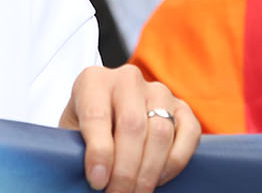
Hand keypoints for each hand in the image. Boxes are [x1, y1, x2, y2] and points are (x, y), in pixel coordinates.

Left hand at [59, 66, 198, 192]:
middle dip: (125, 170)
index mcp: (93, 81)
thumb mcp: (72, 133)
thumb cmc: (86, 127)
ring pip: (161, 133)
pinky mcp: (182, 107)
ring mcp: (159, 91)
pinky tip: (159, 179)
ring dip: (149, 171)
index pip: (97, 115)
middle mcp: (127, 79)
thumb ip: (80, 148)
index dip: (99, 153)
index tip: (97, 181)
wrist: (109, 115)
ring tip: (136, 192)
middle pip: (132, 126)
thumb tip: (95, 175)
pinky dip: (175, 162)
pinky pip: (189, 134)